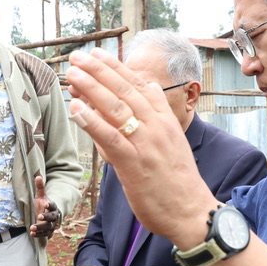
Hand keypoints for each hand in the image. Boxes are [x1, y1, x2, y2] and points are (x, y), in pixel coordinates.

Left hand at [30, 175, 60, 237]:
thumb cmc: (42, 204)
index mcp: (53, 206)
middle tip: (39, 216)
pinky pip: (45, 234)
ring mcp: (52, 224)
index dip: (49, 205)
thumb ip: (39, 187)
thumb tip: (37, 176)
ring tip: (31, 227)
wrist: (47, 216)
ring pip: (48, 227)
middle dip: (46, 217)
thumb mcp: (40, 196)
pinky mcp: (48, 231)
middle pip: (52, 217)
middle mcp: (54, 216)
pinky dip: (39, 234)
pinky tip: (31, 233)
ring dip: (40, 227)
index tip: (45, 204)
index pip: (53, 205)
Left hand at [66, 48, 216, 248]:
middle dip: (99, 70)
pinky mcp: (135, 164)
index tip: (98, 54)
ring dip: (92, 88)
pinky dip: (92, 122)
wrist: (192, 211)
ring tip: (73, 74)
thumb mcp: (171, 140)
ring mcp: (146, 144)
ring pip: (116, 109)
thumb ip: (155, 116)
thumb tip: (147, 89)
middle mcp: (157, 126)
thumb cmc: (177, 180)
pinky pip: (111, 138)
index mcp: (165, 119)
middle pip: (124, 91)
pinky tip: (76, 110)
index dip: (116, 68)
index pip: (138, 85)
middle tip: (78, 56)